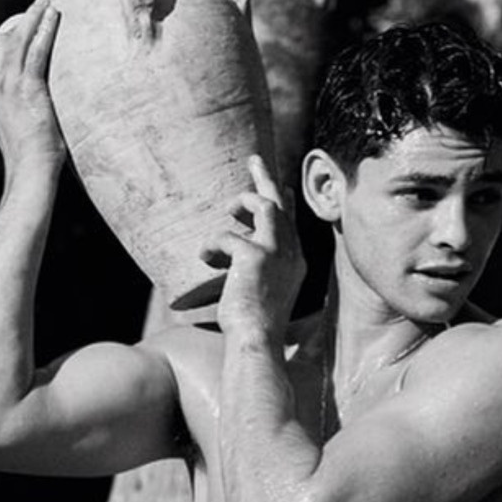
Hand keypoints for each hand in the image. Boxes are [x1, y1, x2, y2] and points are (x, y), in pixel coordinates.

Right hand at [0, 0, 64, 179]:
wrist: (30, 172)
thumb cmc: (30, 160)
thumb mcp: (16, 131)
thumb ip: (17, 112)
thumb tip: (35, 107)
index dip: (1, 40)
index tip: (16, 29)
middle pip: (0, 42)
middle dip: (18, 22)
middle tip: (35, 8)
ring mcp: (7, 86)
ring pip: (18, 39)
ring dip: (33, 17)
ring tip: (46, 4)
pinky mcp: (27, 87)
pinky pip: (36, 49)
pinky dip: (45, 29)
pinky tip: (54, 17)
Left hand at [209, 156, 305, 340]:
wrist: (256, 343)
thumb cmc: (254, 330)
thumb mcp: (262, 295)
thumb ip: (255, 273)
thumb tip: (232, 259)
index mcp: (296, 264)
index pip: (292, 223)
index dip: (284, 202)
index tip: (279, 184)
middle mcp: (292, 254)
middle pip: (281, 204)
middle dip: (266, 178)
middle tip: (254, 159)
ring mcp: (276, 252)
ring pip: (263, 205)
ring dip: (242, 202)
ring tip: (226, 212)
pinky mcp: (254, 256)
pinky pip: (227, 236)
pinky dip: (212, 245)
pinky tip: (204, 257)